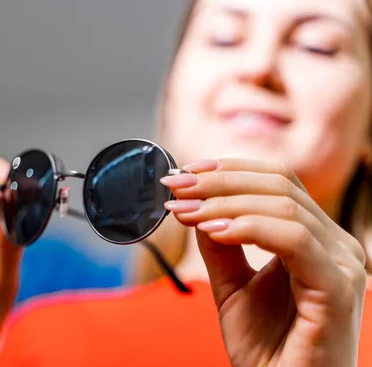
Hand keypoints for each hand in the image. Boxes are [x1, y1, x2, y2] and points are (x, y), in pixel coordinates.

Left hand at [161, 159, 366, 366]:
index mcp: (314, 238)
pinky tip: (213, 231)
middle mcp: (335, 244)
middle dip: (218, 180)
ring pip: (284, 205)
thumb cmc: (265, 347)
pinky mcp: (338, 287)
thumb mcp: (232, 285)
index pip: (277, 180)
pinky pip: (293, 238)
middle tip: (175, 187)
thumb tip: (195, 203)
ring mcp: (341, 263)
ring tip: (184, 210)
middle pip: (279, 183)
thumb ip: (219, 244)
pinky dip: (247, 227)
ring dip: (224, 201)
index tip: (183, 172)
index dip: (229, 168)